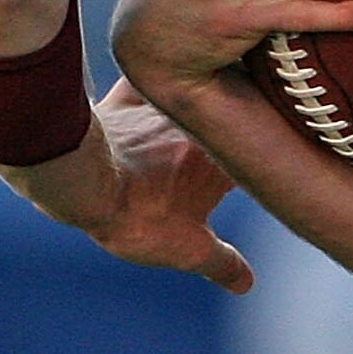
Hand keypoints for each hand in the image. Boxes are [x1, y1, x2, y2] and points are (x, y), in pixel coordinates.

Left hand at [79, 79, 261, 291]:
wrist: (84, 183)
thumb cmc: (140, 218)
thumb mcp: (188, 253)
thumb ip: (223, 265)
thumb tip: (246, 283)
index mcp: (225, 162)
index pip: (260, 152)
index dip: (263, 157)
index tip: (268, 163)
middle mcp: (202, 127)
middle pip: (228, 119)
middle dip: (232, 127)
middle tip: (229, 139)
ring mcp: (164, 109)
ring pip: (193, 95)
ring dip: (197, 102)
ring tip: (197, 114)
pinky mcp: (125, 97)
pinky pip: (146, 79)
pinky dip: (150, 77)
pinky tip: (151, 70)